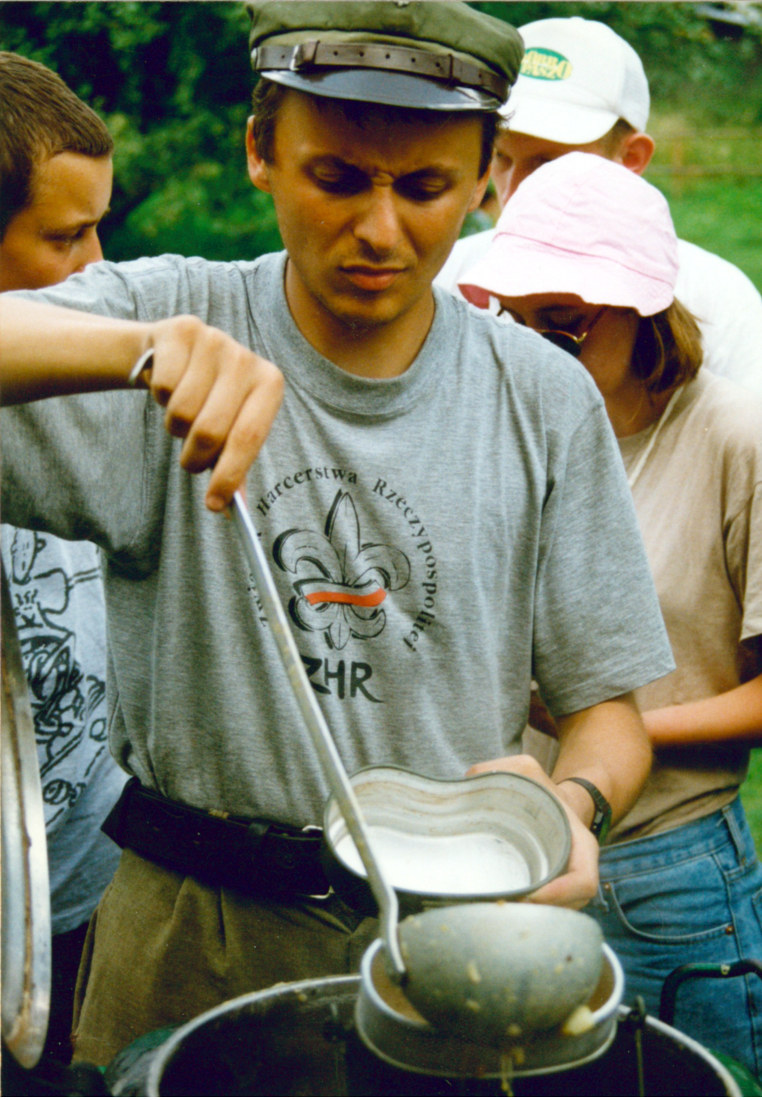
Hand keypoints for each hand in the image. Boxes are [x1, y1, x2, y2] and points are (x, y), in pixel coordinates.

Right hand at [138, 316, 283, 510]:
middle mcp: (246, 358)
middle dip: (194, 458)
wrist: (173, 352)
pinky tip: (169, 384)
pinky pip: (162, 387)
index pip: (249, 438)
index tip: (214, 505)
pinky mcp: (182, 331)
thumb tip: (229, 508)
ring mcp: (215, 341)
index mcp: (269, 384)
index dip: (228, 475)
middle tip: (190, 460)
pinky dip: (159, 396)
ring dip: (174, 425)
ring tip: (181, 411)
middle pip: (210, 430)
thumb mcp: (230, 427)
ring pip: (181, 412)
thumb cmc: (209, 398)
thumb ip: (233, 465)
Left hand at [466, 754, 598, 909]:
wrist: (557, 802)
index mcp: (581, 846)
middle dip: (535, 915)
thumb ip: (497, 770)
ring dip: (526, 920)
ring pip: (552, 917)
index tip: (528, 895)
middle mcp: (577, 872)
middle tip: (500, 909)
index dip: (560, 895)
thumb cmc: (542, 789)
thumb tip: (469, 782)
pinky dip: (521, 917)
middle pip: (566, 908)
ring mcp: (564, 888)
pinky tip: (493, 912)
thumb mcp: (526, 770)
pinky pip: (540, 914)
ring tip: (492, 914)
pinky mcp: (548, 895)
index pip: (583, 881)